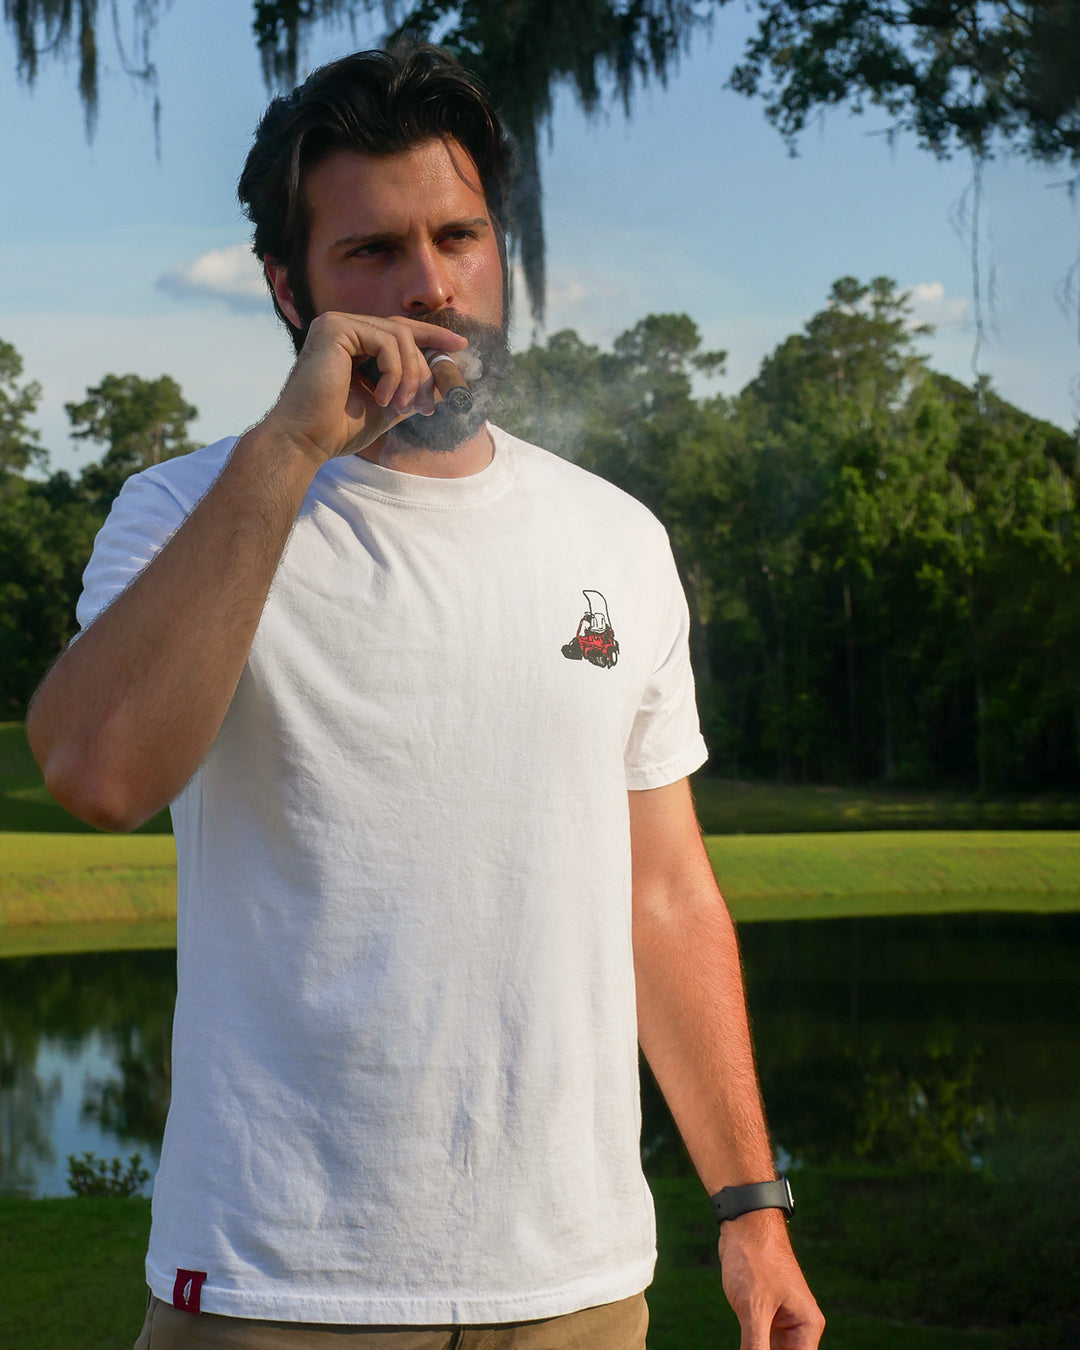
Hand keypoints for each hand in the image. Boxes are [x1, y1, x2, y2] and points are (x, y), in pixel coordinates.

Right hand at [264, 312, 468, 467]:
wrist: (305, 441)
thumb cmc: (337, 429)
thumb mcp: (385, 407)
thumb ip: (409, 392)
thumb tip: (442, 386)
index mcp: (351, 342)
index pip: (399, 330)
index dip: (432, 337)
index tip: (460, 348)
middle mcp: (342, 326)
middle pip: (404, 332)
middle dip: (425, 369)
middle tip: (427, 405)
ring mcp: (337, 323)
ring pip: (399, 336)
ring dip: (412, 376)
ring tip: (403, 406)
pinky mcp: (335, 328)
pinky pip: (387, 342)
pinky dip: (395, 373)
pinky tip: (383, 398)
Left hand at [718, 1209, 824, 1349]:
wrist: (744, 1222)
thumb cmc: (755, 1258)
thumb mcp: (754, 1308)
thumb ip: (756, 1348)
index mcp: (807, 1326)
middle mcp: (798, 1326)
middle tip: (749, 1349)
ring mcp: (780, 1321)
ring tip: (745, 1346)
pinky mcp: (763, 1314)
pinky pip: (759, 1343)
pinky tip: (743, 1348)